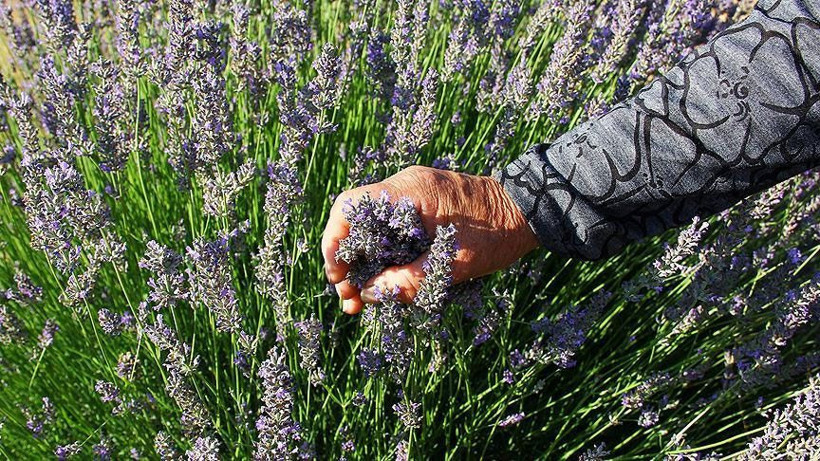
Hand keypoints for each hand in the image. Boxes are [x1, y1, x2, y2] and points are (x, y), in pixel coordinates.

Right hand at [321, 165, 539, 313]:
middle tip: (350, 299)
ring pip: (372, 228)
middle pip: (355, 220)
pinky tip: (385, 282)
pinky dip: (384, 256)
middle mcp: (405, 187)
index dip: (335, 242)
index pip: (350, 206)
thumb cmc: (498, 233)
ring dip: (365, 263)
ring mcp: (413, 195)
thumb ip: (410, 280)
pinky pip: (391, 230)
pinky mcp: (423, 208)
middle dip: (347, 261)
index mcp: (409, 191)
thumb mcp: (455, 263)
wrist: (530, 210)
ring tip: (364, 300)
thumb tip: (370, 294)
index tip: (339, 276)